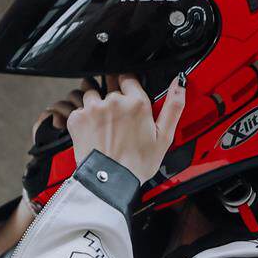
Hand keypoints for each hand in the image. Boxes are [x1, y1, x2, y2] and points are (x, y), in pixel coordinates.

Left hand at [61, 74, 186, 183]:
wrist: (110, 181)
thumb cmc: (137, 164)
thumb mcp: (164, 136)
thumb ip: (173, 106)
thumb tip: (180, 83)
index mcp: (137, 102)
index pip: (128, 76)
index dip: (127, 83)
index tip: (127, 92)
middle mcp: (113, 101)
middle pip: (108, 82)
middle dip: (110, 91)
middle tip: (114, 112)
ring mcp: (93, 108)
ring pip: (90, 91)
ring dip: (94, 100)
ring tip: (100, 119)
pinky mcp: (77, 118)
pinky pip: (76, 108)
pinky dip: (81, 115)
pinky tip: (90, 129)